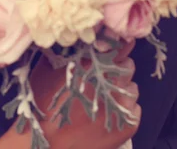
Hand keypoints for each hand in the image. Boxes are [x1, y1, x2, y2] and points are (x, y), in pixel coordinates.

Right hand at [0, 41, 140, 148]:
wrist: (48, 145)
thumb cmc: (42, 105)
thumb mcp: (45, 70)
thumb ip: (62, 51)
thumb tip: (72, 38)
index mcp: (94, 63)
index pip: (120, 43)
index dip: (117, 41)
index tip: (113, 43)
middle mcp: (113, 80)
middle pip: (127, 64)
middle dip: (116, 67)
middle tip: (100, 76)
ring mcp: (124, 103)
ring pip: (132, 87)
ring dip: (120, 88)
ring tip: (102, 98)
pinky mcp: (129, 123)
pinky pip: (134, 108)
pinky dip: (123, 108)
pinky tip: (106, 113)